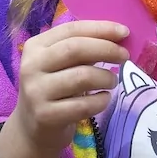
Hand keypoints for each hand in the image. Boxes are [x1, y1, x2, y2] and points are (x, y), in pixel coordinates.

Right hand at [0, 21, 128, 157]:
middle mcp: (31, 66)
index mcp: (35, 46)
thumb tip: (118, 37)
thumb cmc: (55, 89)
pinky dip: (101, 100)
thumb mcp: (61, 65)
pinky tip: (104, 99)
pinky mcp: (45, 116)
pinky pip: (83, 105)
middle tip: (125, 56)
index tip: (125, 32)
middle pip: (75, 49)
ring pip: (82, 76)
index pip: (71, 29)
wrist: (33, 129)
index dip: (100, 29)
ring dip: (105, 77)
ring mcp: (36, 92)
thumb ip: (83, 49)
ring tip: (112, 81)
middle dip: (106, 49)